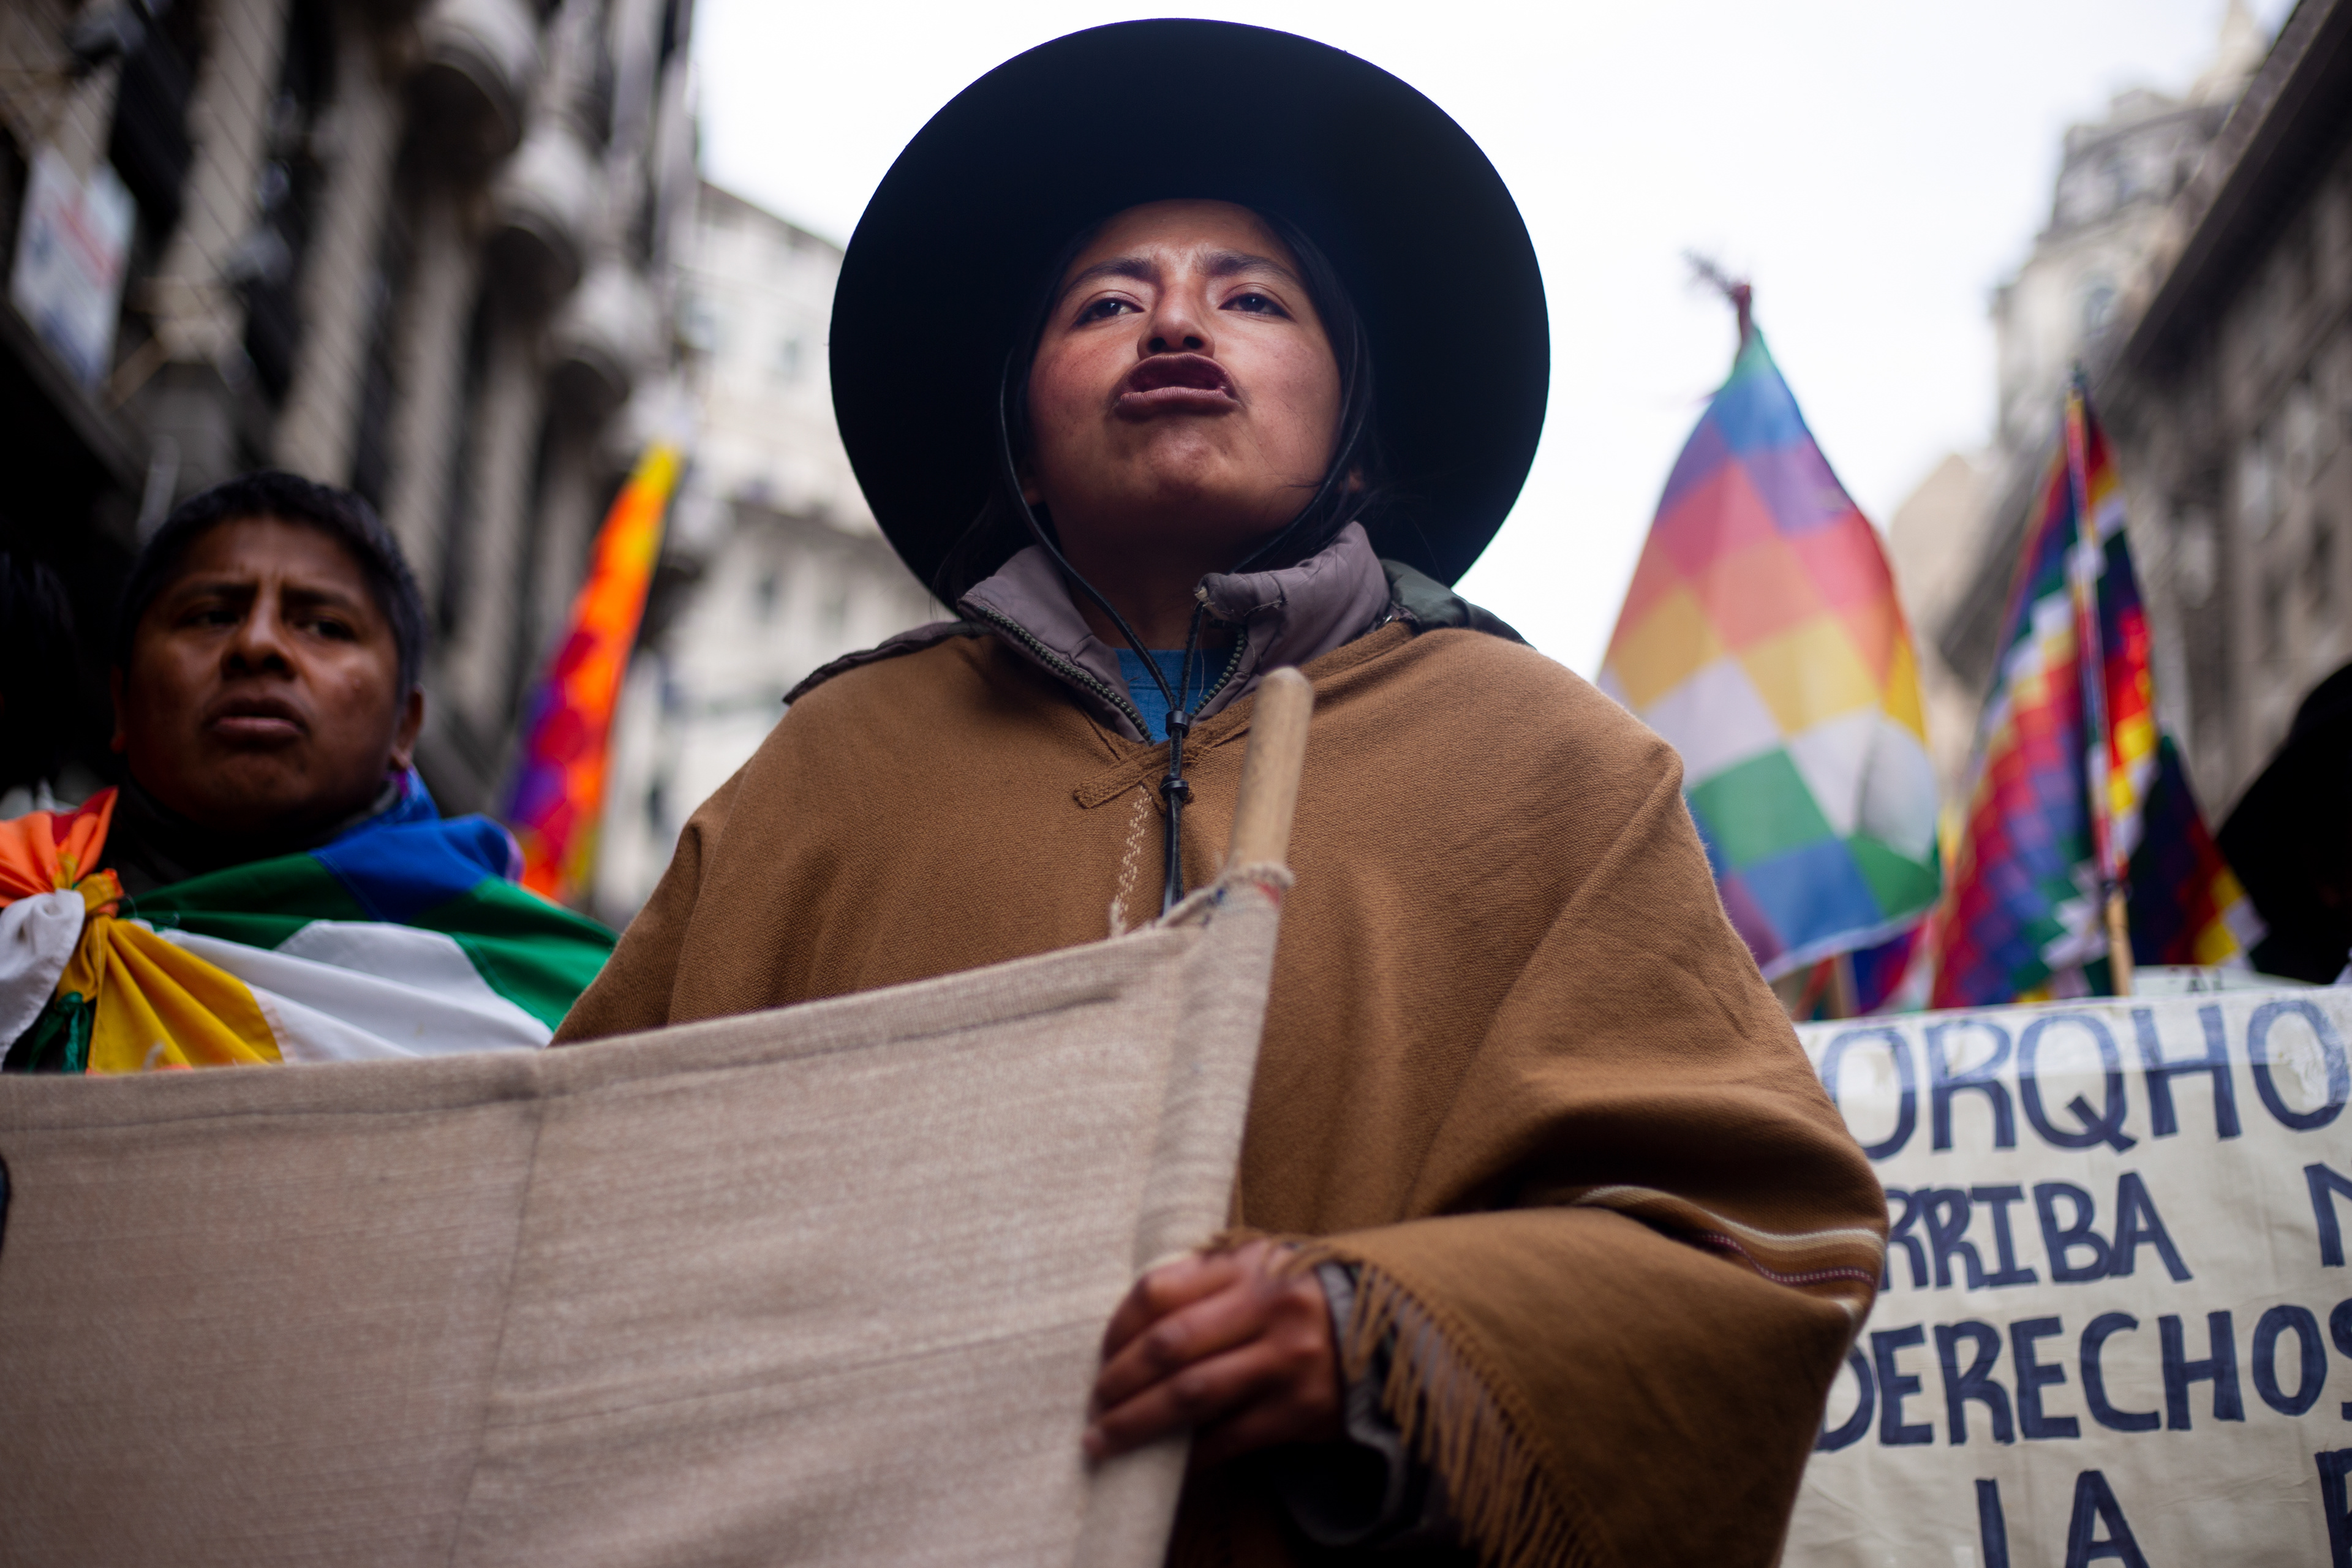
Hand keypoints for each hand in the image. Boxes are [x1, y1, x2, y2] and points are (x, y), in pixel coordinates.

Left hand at [1086, 1239, 1341, 1466]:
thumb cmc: (1302, 1297)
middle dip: (1119, 1381)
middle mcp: (1268, 1309)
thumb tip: (1129, 1322)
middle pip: (1168, 1346)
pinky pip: (1229, 1438)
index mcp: (1250, 1265)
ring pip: (1191, 1396)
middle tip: (1094, 1402)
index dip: (1118, 1326)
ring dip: (1137, 1423)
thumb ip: (1204, 1278)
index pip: (1161, 1291)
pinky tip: (1164, 1463)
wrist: (1388, 1330)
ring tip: (1104, 1439)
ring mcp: (1286, 1362)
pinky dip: (1189, 1454)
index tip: (1101, 1353)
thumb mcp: (1261, 1266)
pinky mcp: (1300, 1411)